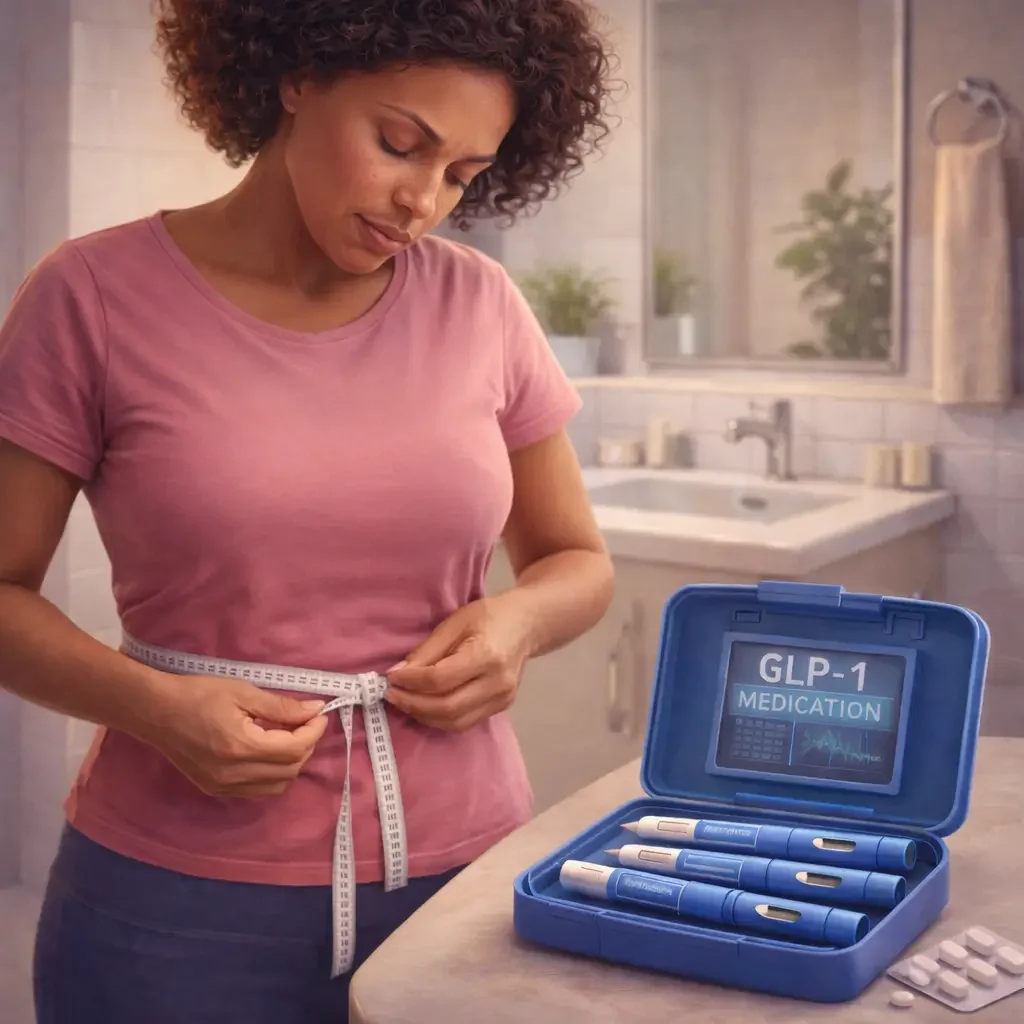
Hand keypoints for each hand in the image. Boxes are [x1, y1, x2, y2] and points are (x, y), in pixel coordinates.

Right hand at [138, 674, 329, 798]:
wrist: (155, 711)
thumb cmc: (198, 694)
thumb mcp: (243, 692)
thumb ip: (282, 706)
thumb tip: (315, 710)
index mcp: (242, 748)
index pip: (294, 749)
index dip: (313, 732)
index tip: (319, 714)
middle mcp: (234, 775)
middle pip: (290, 770)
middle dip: (305, 746)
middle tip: (303, 722)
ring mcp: (223, 787)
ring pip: (276, 786)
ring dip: (291, 763)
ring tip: (286, 736)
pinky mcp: (215, 790)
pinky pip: (257, 790)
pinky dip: (272, 775)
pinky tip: (267, 752)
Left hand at [384, 594, 534, 732]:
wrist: (527, 625)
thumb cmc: (489, 616)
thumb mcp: (455, 622)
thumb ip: (427, 650)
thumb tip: (398, 673)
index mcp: (487, 655)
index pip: (439, 679)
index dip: (410, 681)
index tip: (390, 676)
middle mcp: (497, 683)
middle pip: (447, 707)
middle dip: (413, 704)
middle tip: (391, 694)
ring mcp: (502, 700)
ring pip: (454, 722)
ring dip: (423, 715)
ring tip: (404, 701)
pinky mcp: (501, 708)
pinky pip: (464, 723)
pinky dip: (439, 718)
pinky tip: (425, 706)